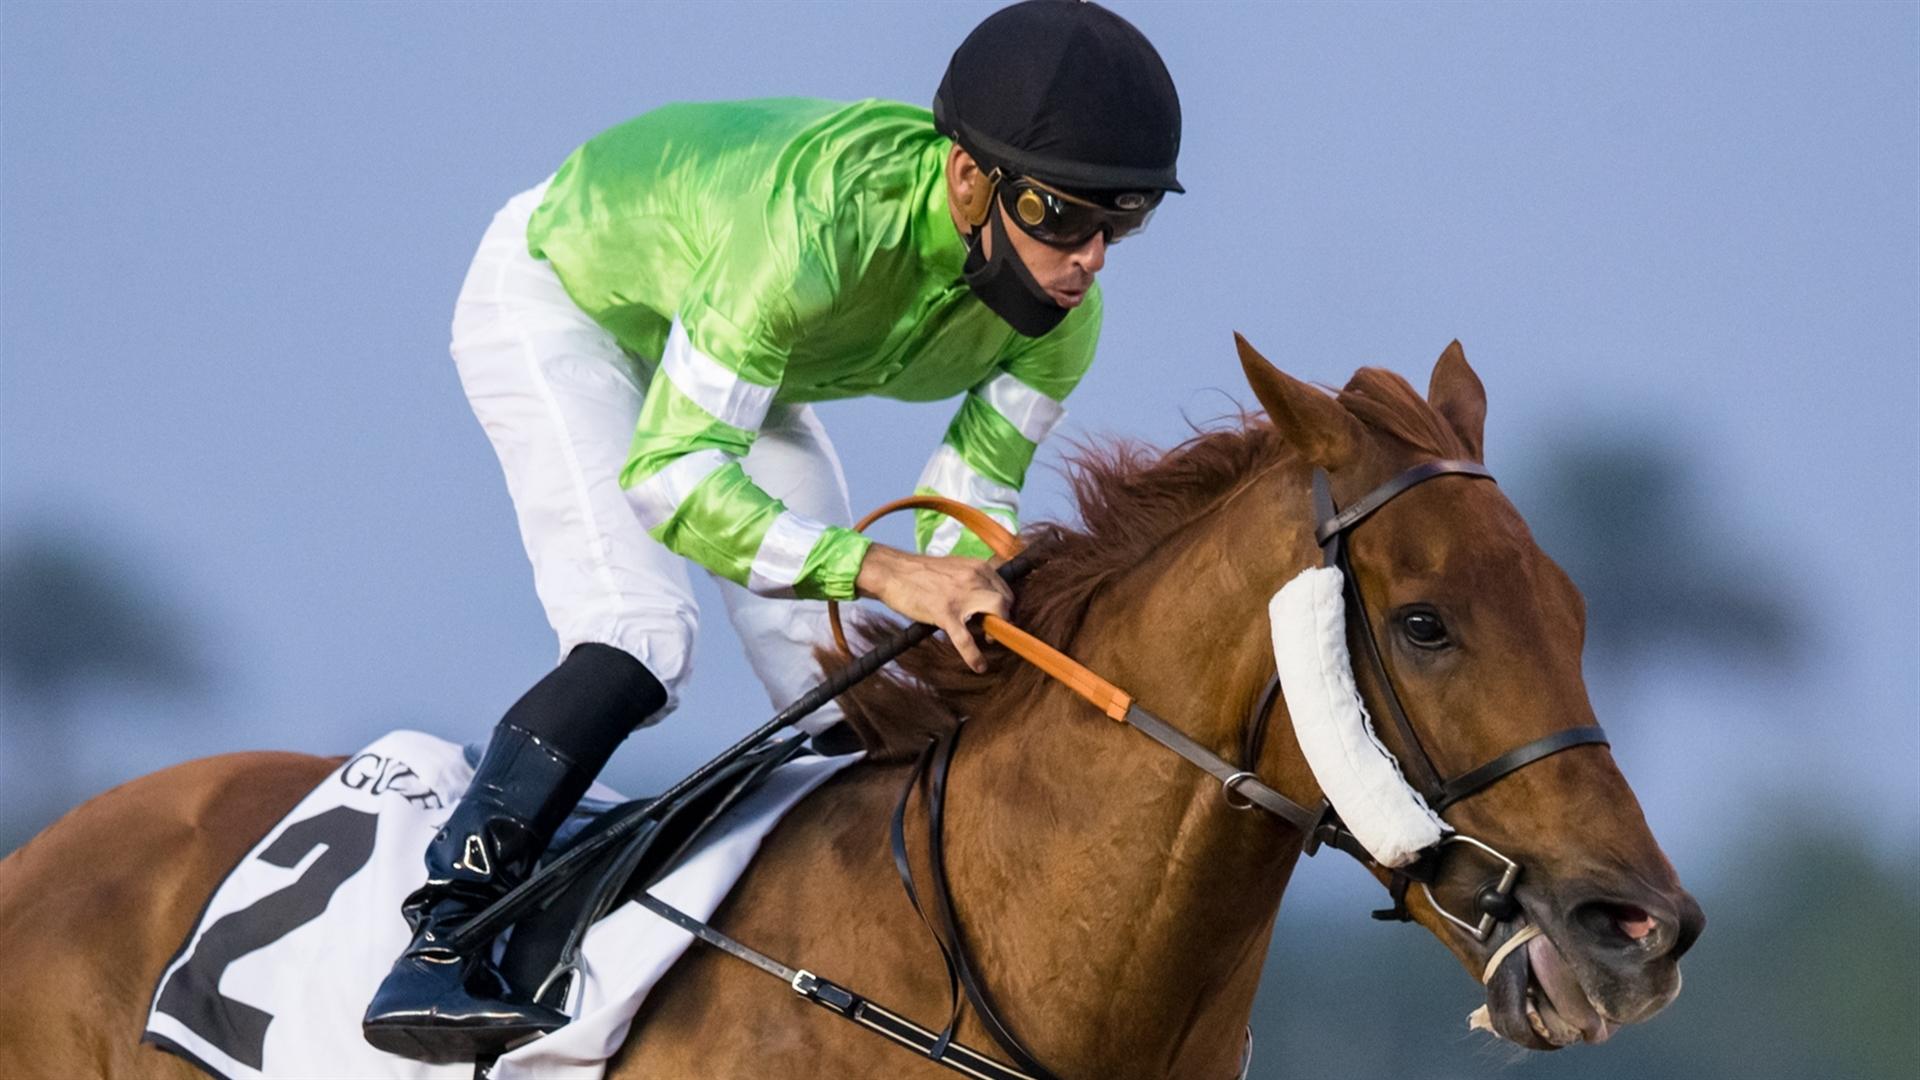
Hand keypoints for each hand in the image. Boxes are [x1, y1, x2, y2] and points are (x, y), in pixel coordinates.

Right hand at [854, 544, 1013, 672]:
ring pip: (995, 614)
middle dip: (1005, 619)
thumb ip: (971, 578)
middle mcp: (973, 578)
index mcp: (977, 566)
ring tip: (988, 641)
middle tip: (994, 629)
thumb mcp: (954, 567)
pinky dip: (974, 655)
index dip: (1006, 606)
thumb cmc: (920, 572)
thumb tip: (984, 597)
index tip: (1000, 616)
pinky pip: (965, 639)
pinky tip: (979, 666)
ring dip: (996, 631)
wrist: (892, 571)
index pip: (1005, 589)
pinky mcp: (944, 613)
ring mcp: (960, 596)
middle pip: (1005, 601)